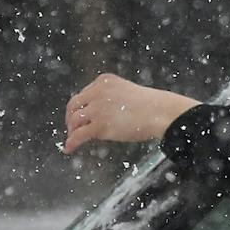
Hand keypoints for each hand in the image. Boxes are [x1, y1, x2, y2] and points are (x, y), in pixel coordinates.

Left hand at [63, 73, 200, 153]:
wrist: (161, 113)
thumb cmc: (153, 106)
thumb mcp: (129, 93)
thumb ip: (115, 99)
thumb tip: (108, 116)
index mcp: (104, 81)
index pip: (85, 93)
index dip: (82, 106)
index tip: (81, 115)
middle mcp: (97, 92)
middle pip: (74, 104)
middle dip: (71, 117)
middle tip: (72, 128)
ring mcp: (97, 109)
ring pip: (75, 120)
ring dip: (72, 130)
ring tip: (73, 138)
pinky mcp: (99, 125)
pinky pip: (79, 135)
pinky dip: (71, 142)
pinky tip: (69, 149)